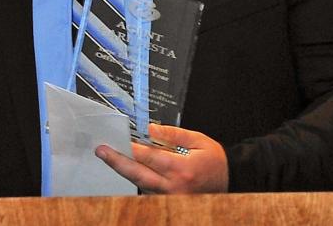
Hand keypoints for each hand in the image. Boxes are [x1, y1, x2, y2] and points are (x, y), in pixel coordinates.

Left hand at [95, 124, 227, 193]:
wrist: (231, 182)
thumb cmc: (215, 160)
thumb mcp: (197, 140)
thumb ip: (172, 134)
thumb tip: (150, 130)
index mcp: (181, 170)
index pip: (148, 158)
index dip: (129, 148)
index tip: (115, 140)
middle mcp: (174, 187)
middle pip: (138, 175)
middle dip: (117, 162)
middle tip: (101, 150)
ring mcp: (171, 198)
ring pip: (140, 184)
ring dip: (125, 170)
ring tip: (110, 154)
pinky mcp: (169, 202)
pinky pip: (148, 190)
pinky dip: (137, 178)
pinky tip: (128, 166)